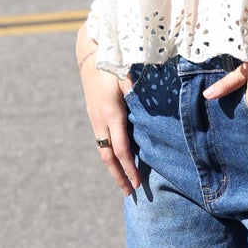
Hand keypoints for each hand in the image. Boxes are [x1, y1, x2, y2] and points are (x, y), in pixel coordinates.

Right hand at [77, 41, 138, 194]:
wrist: (91, 53)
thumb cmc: (115, 62)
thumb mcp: (130, 76)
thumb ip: (141, 95)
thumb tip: (156, 112)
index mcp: (111, 113)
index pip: (120, 149)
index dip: (129, 168)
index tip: (137, 184)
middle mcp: (100, 119)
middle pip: (108, 156)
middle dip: (119, 176)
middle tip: (130, 194)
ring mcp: (95, 118)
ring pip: (102, 150)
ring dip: (113, 168)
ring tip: (124, 183)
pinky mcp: (94, 115)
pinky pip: (101, 141)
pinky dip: (110, 155)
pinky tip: (118, 162)